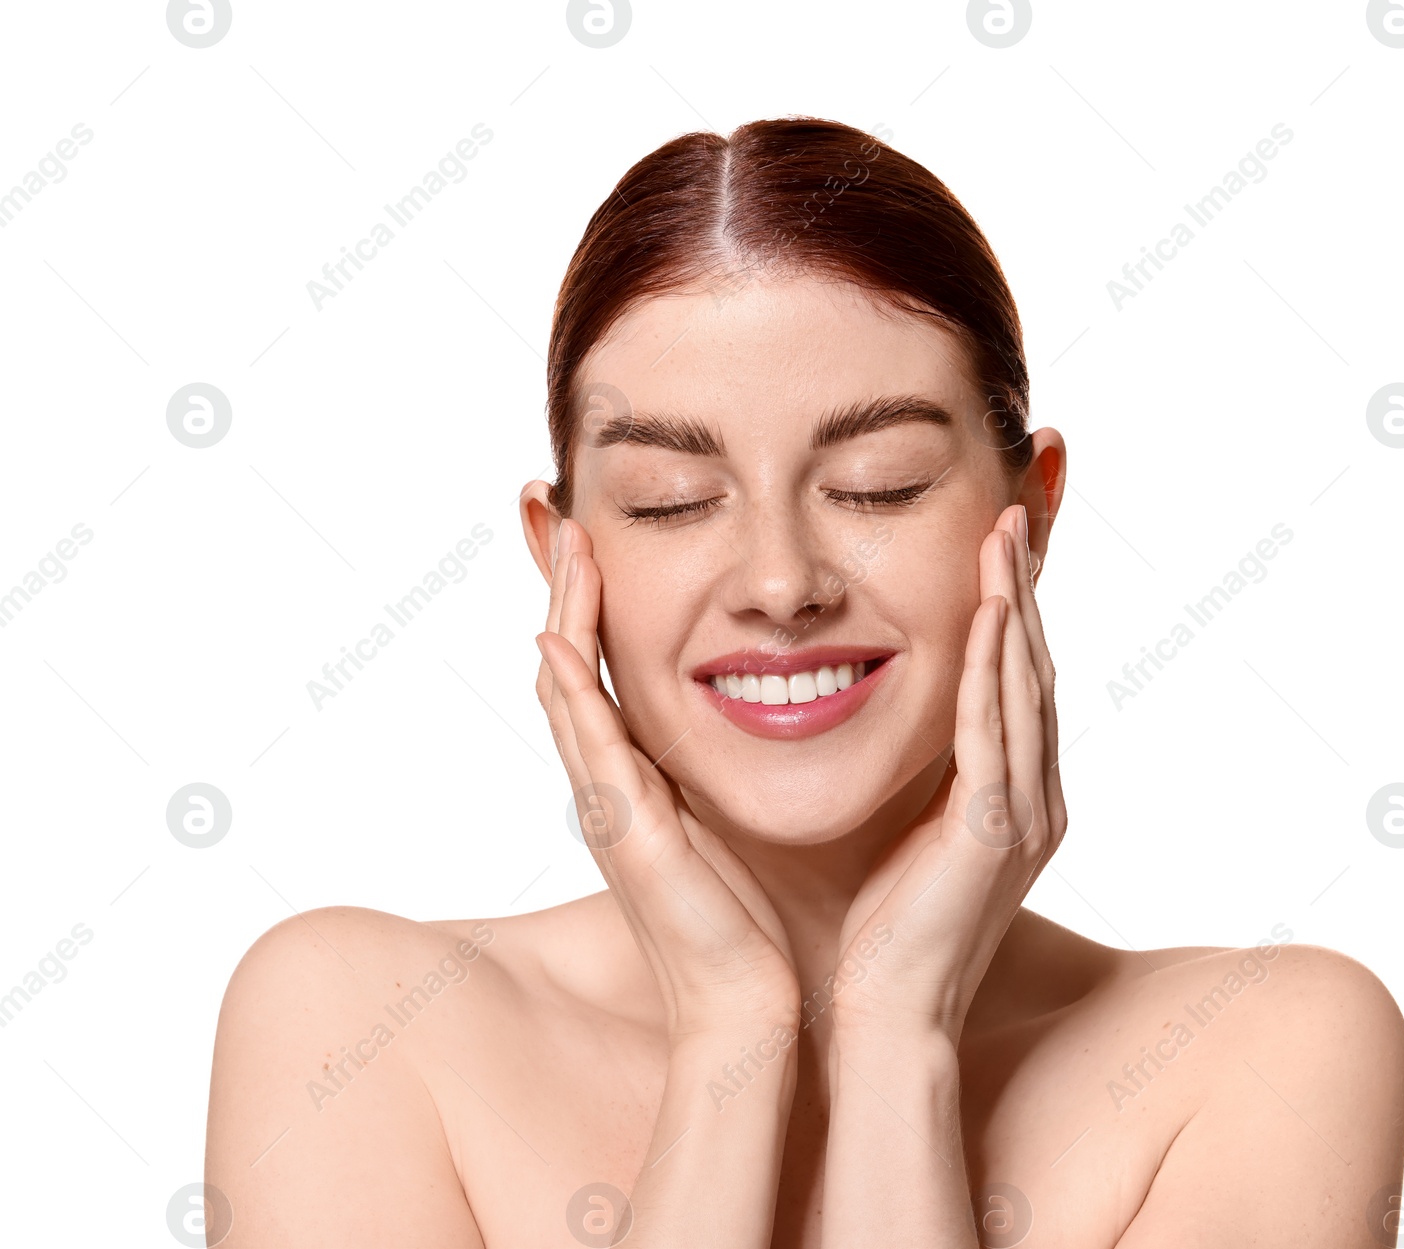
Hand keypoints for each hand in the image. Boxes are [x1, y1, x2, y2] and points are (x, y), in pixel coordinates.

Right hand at [535, 519, 801, 1042]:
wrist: (746, 1002)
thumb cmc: (745, 920)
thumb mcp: (722, 821)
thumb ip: (713, 769)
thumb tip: (746, 711)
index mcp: (631, 779)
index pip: (597, 669)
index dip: (588, 601)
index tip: (590, 532)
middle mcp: (605, 784)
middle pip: (568, 663)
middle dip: (562, 585)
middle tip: (552, 507)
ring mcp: (604, 805)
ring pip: (566, 689)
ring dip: (563, 612)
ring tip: (564, 540)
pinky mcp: (622, 831)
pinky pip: (588, 745)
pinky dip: (571, 690)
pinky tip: (560, 639)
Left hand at [828, 504, 1066, 1044]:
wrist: (886, 1017)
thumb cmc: (885, 934)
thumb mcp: (912, 833)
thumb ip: (925, 778)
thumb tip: (904, 725)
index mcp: (1017, 803)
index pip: (1019, 689)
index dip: (1014, 617)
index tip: (998, 552)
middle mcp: (1035, 803)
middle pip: (1034, 674)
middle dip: (1024, 593)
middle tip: (1014, 518)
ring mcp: (1022, 818)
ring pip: (1025, 690)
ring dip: (1015, 609)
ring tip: (1005, 538)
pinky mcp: (993, 834)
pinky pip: (994, 733)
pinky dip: (994, 669)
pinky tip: (988, 614)